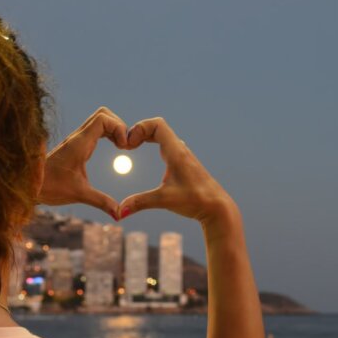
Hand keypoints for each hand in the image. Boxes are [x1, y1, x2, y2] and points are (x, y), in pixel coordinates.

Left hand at [39, 107, 128, 219]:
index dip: (119, 128)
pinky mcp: (75, 144)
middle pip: (103, 114)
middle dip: (119, 126)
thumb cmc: (50, 188)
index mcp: (79, 143)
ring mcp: (76, 139)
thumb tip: (120, 214)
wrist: (29, 185)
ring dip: (113, 129)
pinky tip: (112, 147)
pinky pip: (95, 129)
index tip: (125, 147)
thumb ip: (101, 201)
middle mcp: (78, 137)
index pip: (103, 119)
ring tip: (121, 146)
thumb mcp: (79, 194)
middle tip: (125, 145)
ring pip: (99, 120)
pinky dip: (107, 133)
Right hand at [118, 117, 235, 224]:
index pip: (157, 125)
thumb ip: (140, 202)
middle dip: (139, 131)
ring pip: (163, 134)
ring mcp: (183, 155)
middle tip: (126, 144)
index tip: (129, 144)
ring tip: (132, 145)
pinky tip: (146, 150)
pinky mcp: (184, 162)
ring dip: (146, 135)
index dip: (140, 128)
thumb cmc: (195, 201)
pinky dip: (153, 141)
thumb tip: (119, 212)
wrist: (217, 207)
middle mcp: (180, 150)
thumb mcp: (165, 200)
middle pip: (158, 127)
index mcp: (176, 153)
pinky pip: (166, 142)